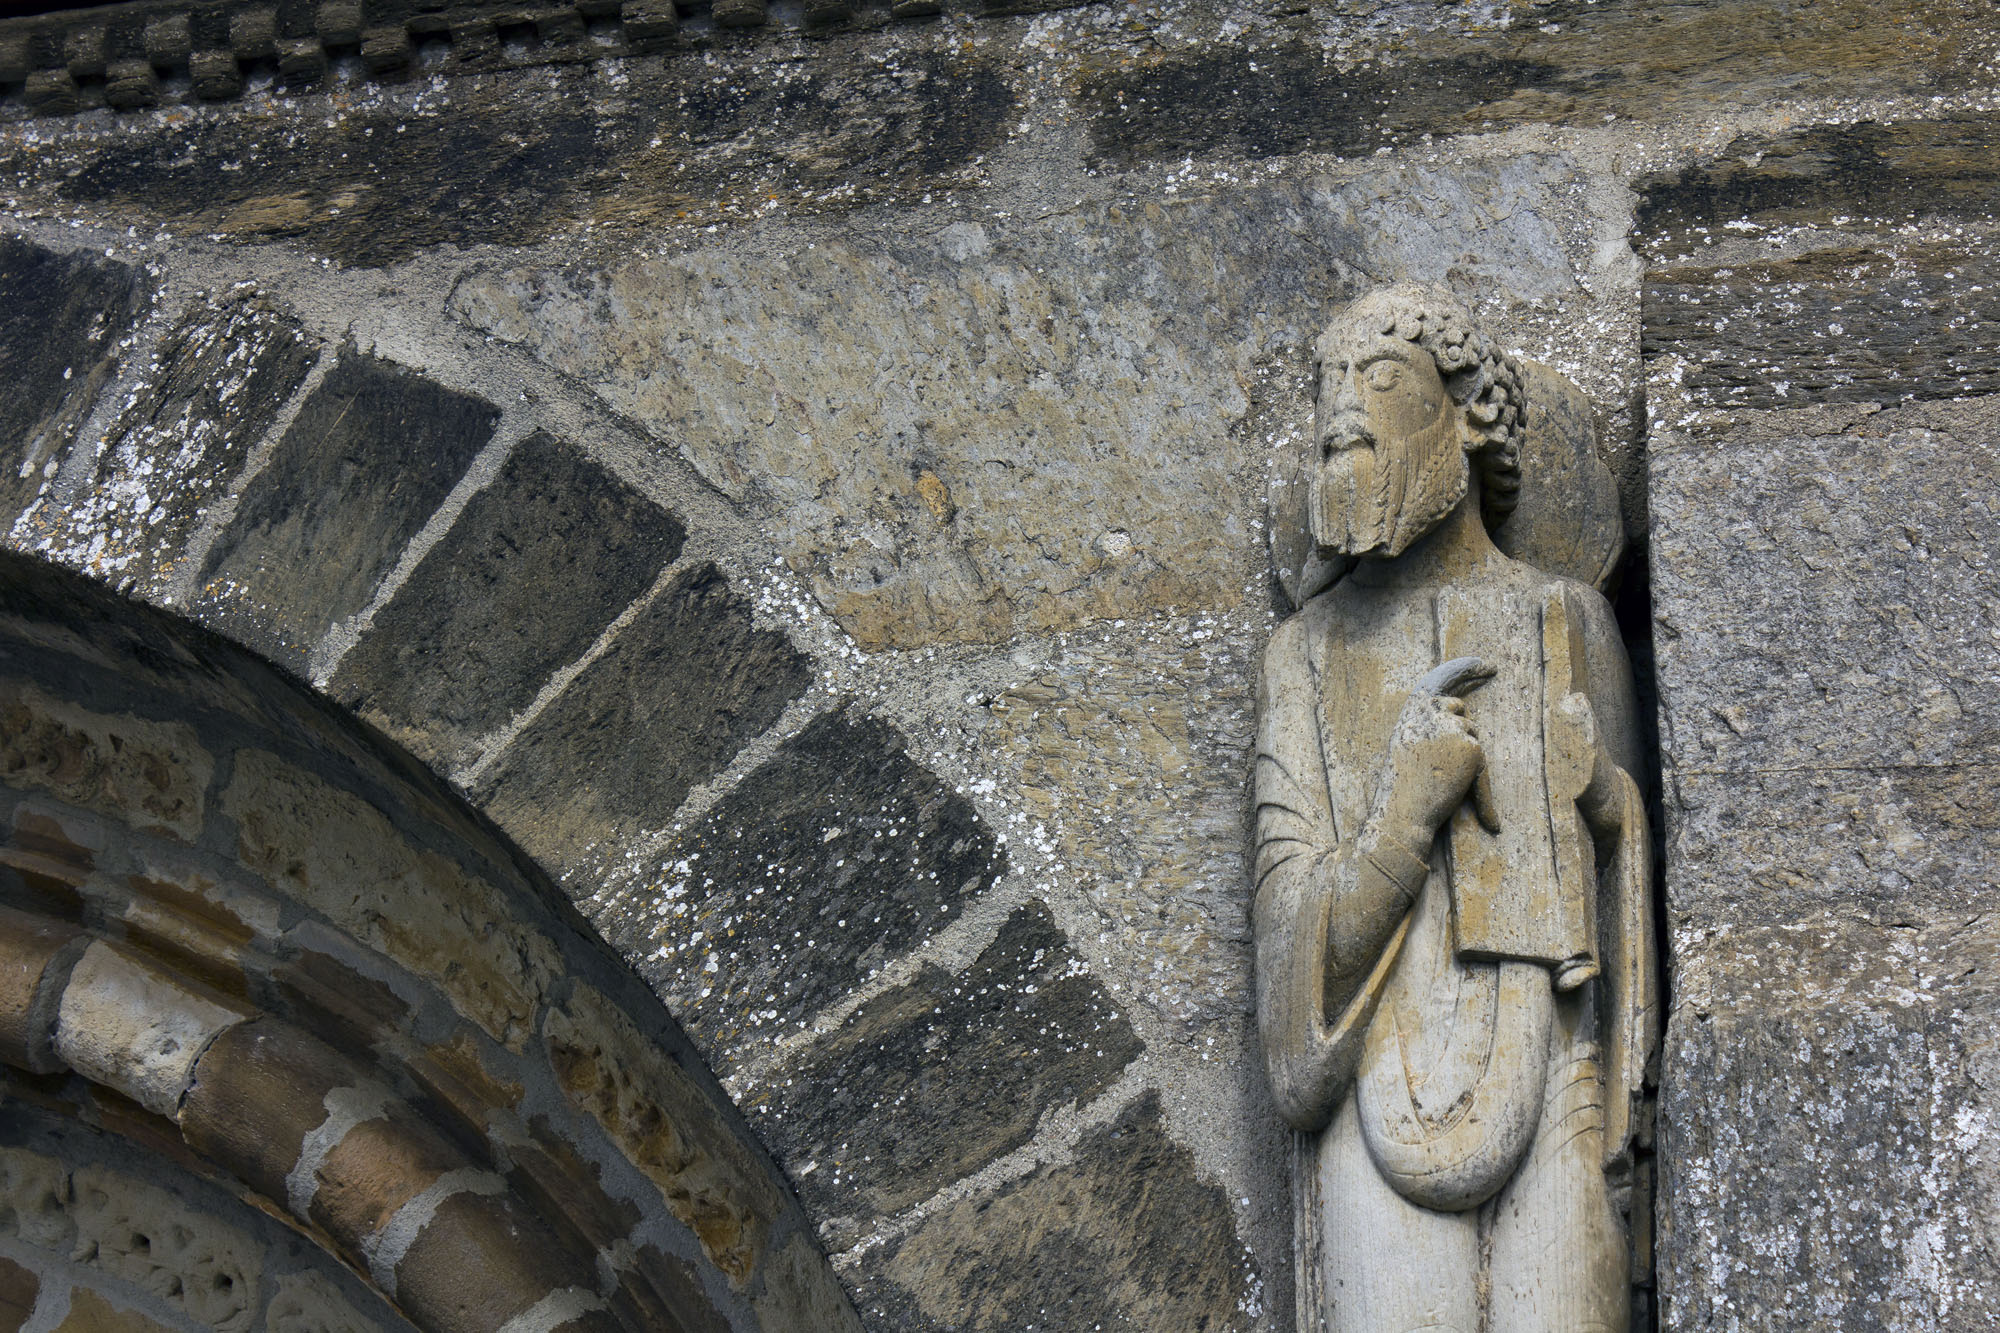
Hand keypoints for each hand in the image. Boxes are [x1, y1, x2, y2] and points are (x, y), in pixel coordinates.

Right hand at [1376, 657, 1494, 838]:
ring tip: (1444, 777)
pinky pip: (1480, 760)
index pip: (1439, 679)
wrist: (1405, 811)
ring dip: (1464, 753)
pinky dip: (1477, 781)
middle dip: (1468, 706)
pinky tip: (1467, 795)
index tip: (1485, 665)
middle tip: (1490, 670)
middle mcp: (1432, 712)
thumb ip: (1426, 722)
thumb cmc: (1403, 784)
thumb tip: (1454, 709)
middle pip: (1459, 705)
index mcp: (1412, 712)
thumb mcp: (1406, 742)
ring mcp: (1452, 727)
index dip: (1464, 669)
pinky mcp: (1471, 747)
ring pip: (1471, 733)